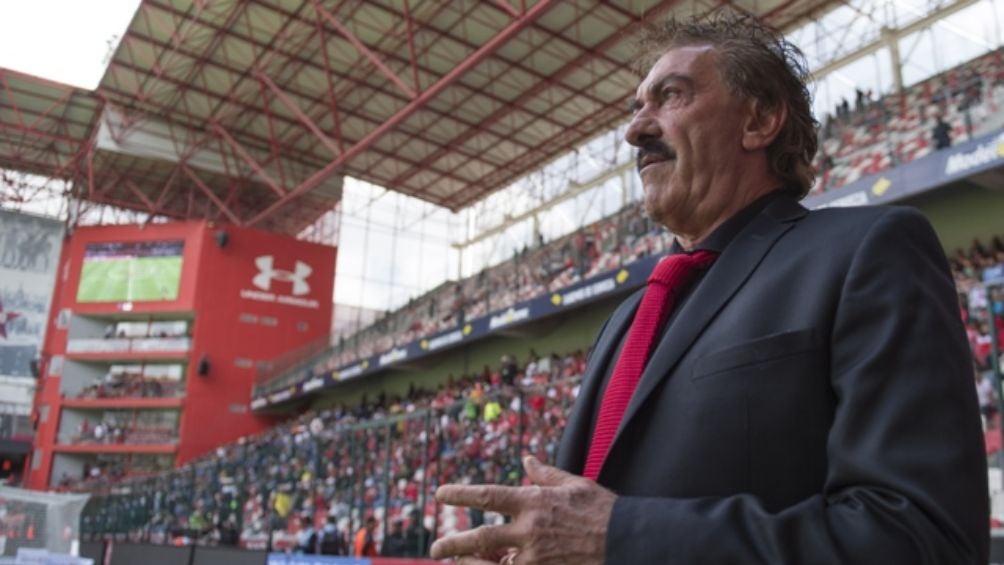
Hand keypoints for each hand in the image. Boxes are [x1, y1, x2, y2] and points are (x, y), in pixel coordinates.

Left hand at [430, 455, 615, 563]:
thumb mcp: (575, 484)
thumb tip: (526, 460)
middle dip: (454, 544)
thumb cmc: (602, 510)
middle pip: (482, 538)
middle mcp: (531, 530)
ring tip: (460, 563)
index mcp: (535, 501)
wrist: (627, 541)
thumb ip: (545, 474)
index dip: (461, 495)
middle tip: (435, 548)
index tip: (440, 494)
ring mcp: (537, 556)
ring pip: (494, 564)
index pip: (488, 496)